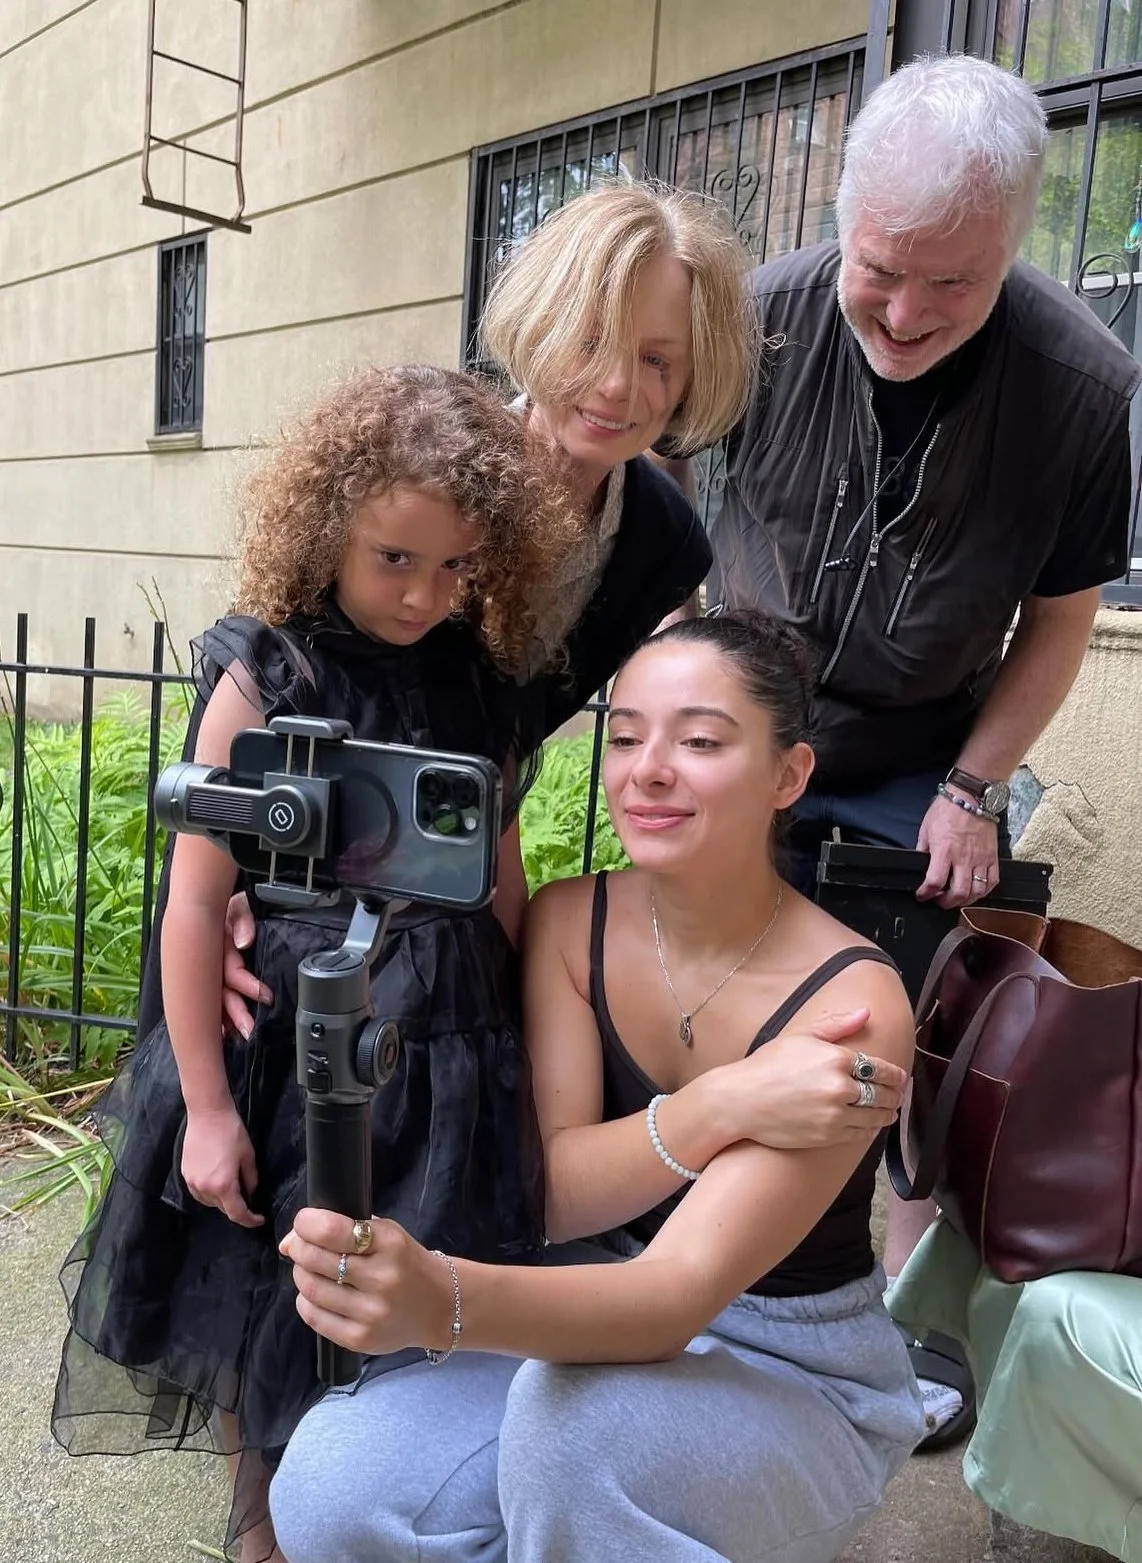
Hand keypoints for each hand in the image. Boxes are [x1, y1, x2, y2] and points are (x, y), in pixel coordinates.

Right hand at [182, 1105, 263, 1226]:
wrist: (207, 1114)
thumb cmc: (231, 1132)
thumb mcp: (248, 1156)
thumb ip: (251, 1180)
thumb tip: (250, 1194)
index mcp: (223, 1186)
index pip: (237, 1214)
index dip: (250, 1220)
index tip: (259, 1219)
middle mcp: (205, 1189)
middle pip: (223, 1208)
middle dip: (237, 1206)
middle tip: (249, 1197)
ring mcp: (192, 1182)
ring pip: (210, 1202)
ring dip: (222, 1200)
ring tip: (233, 1185)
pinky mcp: (185, 1174)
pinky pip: (200, 1192)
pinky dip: (210, 1192)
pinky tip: (218, 1180)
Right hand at [222, 892, 271, 1039]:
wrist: (218, 898)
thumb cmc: (236, 903)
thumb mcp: (240, 904)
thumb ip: (243, 919)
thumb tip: (244, 941)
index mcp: (217, 944)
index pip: (231, 971)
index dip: (248, 985)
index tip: (266, 996)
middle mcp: (212, 959)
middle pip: (220, 990)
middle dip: (233, 1012)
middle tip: (247, 1030)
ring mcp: (212, 966)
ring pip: (216, 996)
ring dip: (224, 1017)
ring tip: (235, 1035)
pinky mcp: (216, 972)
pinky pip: (215, 995)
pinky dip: (218, 1013)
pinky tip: (223, 1029)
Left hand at [280, 1209, 453, 1357]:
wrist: (440, 1306)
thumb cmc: (407, 1262)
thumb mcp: (386, 1234)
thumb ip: (342, 1230)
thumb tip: (288, 1241)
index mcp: (390, 1244)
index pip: (332, 1231)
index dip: (307, 1224)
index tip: (304, 1222)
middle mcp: (382, 1279)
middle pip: (315, 1260)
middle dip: (300, 1248)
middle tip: (301, 1246)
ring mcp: (371, 1313)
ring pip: (311, 1288)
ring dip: (301, 1273)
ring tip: (310, 1269)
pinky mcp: (360, 1339)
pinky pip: (314, 1316)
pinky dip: (306, 1300)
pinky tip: (318, 1293)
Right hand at [716, 1009, 907, 1149]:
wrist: (742, 1100)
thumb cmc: (768, 1065)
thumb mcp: (801, 1036)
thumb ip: (837, 1024)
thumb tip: (865, 1012)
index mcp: (837, 1058)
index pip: (881, 1068)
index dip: (895, 1075)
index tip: (900, 1077)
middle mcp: (840, 1087)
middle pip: (883, 1094)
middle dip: (895, 1095)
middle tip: (898, 1095)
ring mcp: (835, 1114)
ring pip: (876, 1116)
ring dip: (887, 1114)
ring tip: (889, 1111)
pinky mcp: (828, 1135)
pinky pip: (861, 1134)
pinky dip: (871, 1129)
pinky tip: (871, 1125)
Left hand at [915, 791, 998, 908]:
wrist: (971, 796)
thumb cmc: (947, 809)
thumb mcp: (926, 829)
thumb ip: (924, 850)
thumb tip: (921, 866)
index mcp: (944, 851)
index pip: (934, 882)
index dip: (925, 894)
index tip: (921, 895)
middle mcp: (963, 858)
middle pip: (958, 893)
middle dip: (946, 903)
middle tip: (939, 900)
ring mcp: (981, 858)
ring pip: (977, 891)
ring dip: (965, 900)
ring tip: (956, 898)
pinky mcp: (993, 856)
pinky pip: (992, 881)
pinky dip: (984, 891)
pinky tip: (976, 891)